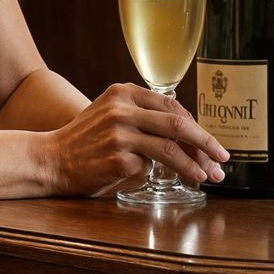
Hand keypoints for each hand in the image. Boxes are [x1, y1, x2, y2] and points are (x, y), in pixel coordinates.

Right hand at [41, 84, 229, 198]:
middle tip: (223, 158)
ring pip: (171, 148)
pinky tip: (175, 181)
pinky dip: (165, 174)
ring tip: (209, 176)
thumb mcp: (110, 114)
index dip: (196, 126)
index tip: (210, 143)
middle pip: (178, 124)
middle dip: (206, 143)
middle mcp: (122, 109)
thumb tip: (186, 131)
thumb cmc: (84, 141)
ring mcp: (119, 133)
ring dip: (196, 164)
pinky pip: (151, 167)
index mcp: (123, 92)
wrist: (50, 159)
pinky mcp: (117, 158)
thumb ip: (141, 115)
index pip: (173, 107)